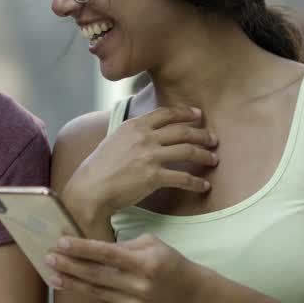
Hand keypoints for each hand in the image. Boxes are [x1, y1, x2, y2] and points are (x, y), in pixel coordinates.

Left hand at [46, 234, 205, 302]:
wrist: (191, 294)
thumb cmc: (168, 262)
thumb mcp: (151, 244)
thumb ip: (123, 246)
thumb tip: (92, 248)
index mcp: (145, 263)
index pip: (107, 254)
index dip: (82, 249)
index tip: (60, 242)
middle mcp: (139, 286)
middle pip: (96, 276)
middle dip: (69, 266)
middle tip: (48, 258)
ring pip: (96, 292)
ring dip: (73, 282)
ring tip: (54, 274)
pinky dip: (90, 292)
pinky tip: (76, 285)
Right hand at [64, 106, 217, 222]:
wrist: (90, 189)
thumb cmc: (99, 168)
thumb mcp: (114, 140)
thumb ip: (133, 134)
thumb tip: (145, 131)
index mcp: (135, 126)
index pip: (166, 114)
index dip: (185, 113)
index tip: (198, 115)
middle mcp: (145, 137)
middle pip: (182, 131)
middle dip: (202, 134)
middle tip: (213, 139)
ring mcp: (150, 156)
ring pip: (187, 151)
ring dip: (204, 155)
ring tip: (213, 159)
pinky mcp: (153, 177)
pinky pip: (183, 178)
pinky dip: (196, 182)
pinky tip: (204, 186)